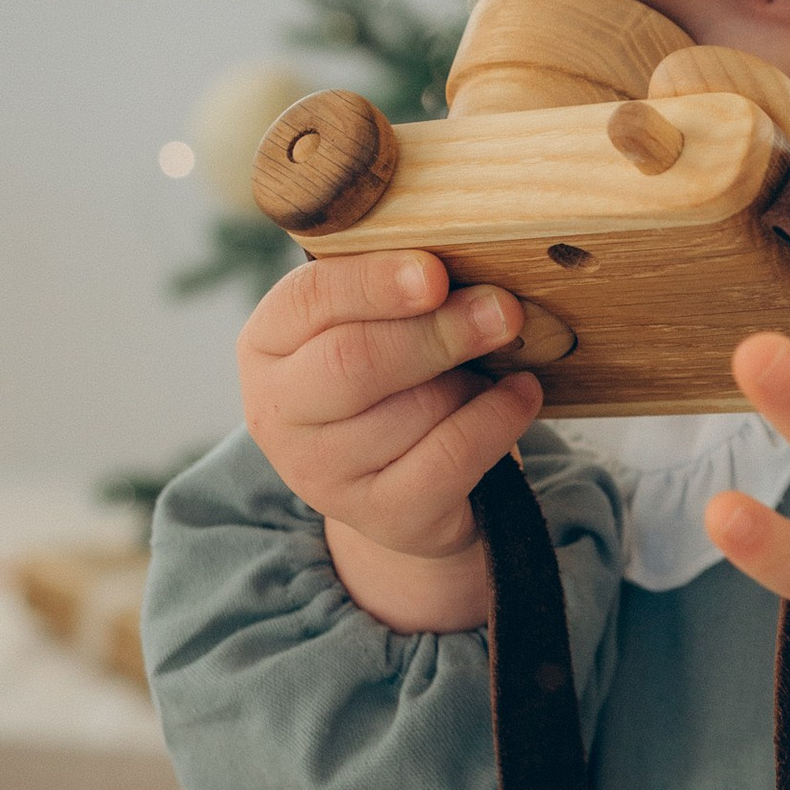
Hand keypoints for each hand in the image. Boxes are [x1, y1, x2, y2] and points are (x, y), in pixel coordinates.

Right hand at [238, 250, 541, 630]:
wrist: (400, 483)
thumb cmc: (392, 378)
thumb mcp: (376, 325)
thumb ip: (401, 292)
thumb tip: (471, 272)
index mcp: (266, 344)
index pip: (309, 300)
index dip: (374, 283)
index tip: (435, 273)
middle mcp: (278, 413)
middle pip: (355, 362)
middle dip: (437, 332)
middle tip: (503, 311)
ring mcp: (322, 474)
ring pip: (412, 410)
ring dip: (470, 380)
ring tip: (496, 363)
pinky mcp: (380, 516)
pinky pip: (450, 459)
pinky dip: (496, 420)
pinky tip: (522, 393)